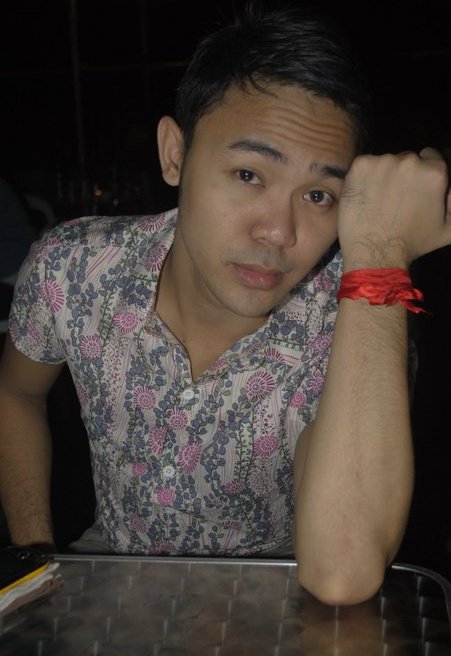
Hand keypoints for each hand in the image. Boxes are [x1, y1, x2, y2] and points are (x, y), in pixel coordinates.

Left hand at [338, 147, 450, 269]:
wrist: (374, 253)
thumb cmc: (412, 243)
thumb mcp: (448, 229)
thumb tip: (450, 192)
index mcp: (434, 172)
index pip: (431, 157)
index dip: (422, 174)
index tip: (413, 189)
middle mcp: (410, 161)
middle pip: (407, 159)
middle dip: (403, 175)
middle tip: (396, 199)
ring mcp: (383, 162)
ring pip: (385, 163)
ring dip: (383, 175)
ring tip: (379, 201)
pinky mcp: (360, 166)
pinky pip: (364, 165)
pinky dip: (364, 177)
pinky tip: (365, 197)